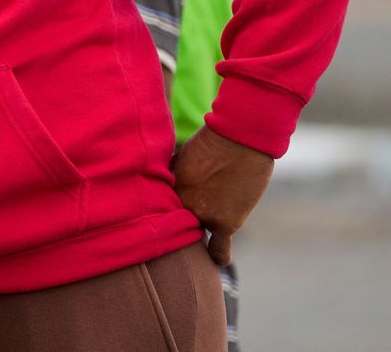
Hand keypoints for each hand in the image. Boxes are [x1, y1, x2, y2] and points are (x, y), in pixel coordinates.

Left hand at [171, 126, 274, 264]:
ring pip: (194, 235)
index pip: (159, 211)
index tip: (159, 218)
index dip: (162, 213)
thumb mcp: (180, 157)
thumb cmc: (211, 141)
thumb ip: (173, 177)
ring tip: (201, 233)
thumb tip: (166, 189)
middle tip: (181, 224)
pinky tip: (216, 261)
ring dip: (198, 231)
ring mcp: (202, 215)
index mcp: (167, 188)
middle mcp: (181, 204)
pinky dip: (218, 257)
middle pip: (175, 224)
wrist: (240, 138)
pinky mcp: (226, 223)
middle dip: (176, 222)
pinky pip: (219, 250)